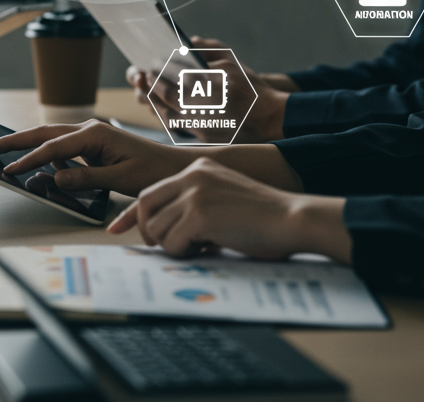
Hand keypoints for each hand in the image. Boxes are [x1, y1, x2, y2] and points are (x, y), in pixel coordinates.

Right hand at [0, 119, 193, 196]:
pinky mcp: (93, 143)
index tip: (7, 171)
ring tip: (1, 149)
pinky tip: (31, 157)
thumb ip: (86, 178)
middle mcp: (90, 130)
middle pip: (44, 133)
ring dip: (26, 142)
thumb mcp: (120, 178)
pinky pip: (62, 145)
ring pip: (50, 136)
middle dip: (15, 140)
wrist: (174, 166)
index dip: (27, 160)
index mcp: (94, 135)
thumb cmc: (152, 171)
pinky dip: (43, 149)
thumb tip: (54, 177)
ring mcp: (91, 134)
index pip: (52, 148)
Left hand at [109, 157, 351, 261]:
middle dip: (150, 231)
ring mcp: (194, 192)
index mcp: (197, 169)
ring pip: (157, 227)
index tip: (132, 232)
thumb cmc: (263, 217)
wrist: (291, 218)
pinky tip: (207, 250)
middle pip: (145, 204)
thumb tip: (167, 230)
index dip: (143, 216)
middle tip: (169, 247)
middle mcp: (191, 175)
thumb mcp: (222, 200)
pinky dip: (185, 253)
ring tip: (199, 248)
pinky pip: (172, 242)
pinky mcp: (200, 213)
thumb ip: (195, 206)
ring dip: (173, 246)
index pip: (153, 190)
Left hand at [127, 37, 292, 142]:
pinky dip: (164, 117)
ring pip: (167, 114)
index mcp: (209, 83)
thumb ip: (207, 48)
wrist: (271, 119)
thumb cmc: (250, 87)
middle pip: (166, 97)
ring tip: (142, 92)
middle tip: (138, 76)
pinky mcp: (204, 137)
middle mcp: (203, 105)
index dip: (156, 73)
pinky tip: (158, 109)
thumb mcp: (231, 61)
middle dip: (148, 86)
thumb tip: (186, 41)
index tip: (147, 66)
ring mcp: (202, 124)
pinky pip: (176, 128)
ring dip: (151, 102)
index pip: (173, 77)